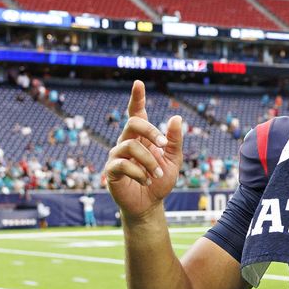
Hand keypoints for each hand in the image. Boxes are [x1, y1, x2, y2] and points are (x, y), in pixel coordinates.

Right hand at [102, 80, 184, 221]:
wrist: (150, 205)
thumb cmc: (160, 181)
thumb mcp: (174, 160)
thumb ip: (174, 140)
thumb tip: (176, 117)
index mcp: (142, 138)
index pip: (136, 113)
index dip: (136, 98)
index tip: (138, 83)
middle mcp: (127, 142)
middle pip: (132, 123)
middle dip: (151, 132)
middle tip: (164, 145)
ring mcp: (117, 156)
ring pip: (130, 146)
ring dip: (149, 161)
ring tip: (157, 175)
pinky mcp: (111, 171)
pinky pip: (122, 164)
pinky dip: (139, 173)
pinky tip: (146, 181)